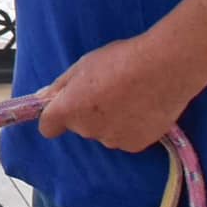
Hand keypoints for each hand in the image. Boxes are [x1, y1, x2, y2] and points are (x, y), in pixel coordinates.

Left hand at [37, 36, 196, 153]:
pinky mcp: (136, 145)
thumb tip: (42, 98)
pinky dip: (131, 127)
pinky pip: (126, 137)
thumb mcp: (83, 65)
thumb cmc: (120, 60)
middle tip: (108, 90)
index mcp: (68, 110)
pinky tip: (143, 108)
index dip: (55, 117)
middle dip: (87, 112)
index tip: (66, 106)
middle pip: (80, 126)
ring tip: (130, 97)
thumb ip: (60, 86)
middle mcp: (87, 130)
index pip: (48, 127)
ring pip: (104, 132)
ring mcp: (112, 140)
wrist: (164, 69)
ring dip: (110, 120)